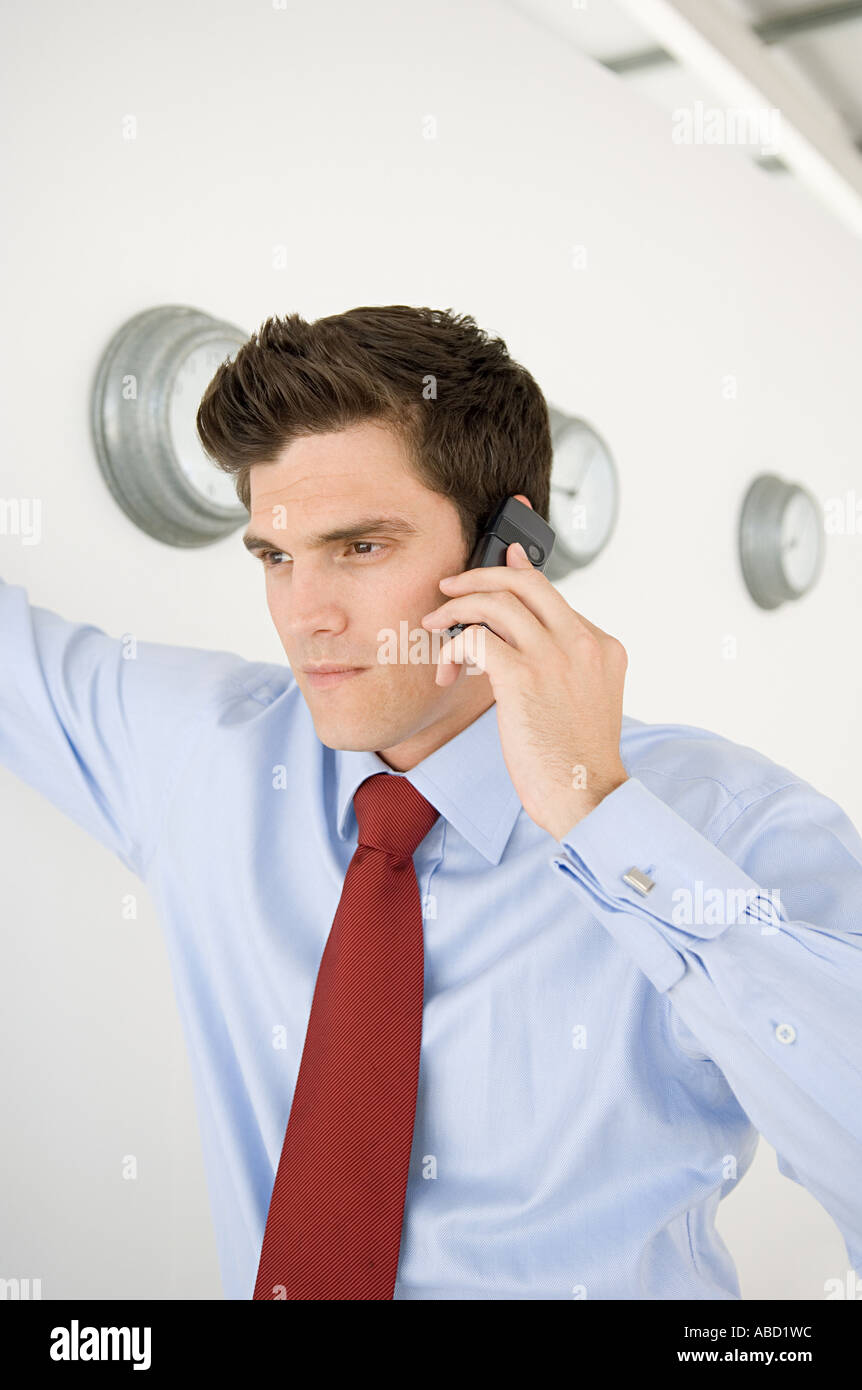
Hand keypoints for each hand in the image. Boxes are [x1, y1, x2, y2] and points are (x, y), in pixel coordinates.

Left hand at [420, 541, 629, 839]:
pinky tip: (448, 670)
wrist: (587, 795)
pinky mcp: (523, 676)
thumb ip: (564, 663)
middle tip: (451, 586)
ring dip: (456, 608)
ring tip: (434, 624)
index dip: (515, 578)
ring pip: (496, 602)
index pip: (552, 595)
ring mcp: (555, 656)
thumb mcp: (585, 698)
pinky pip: (476, 638)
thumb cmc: (576, 758)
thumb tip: (522, 638)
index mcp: (602, 646)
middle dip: (480, 576)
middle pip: (526, 583)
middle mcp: (582, 642)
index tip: (492, 573)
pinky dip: (454, 648)